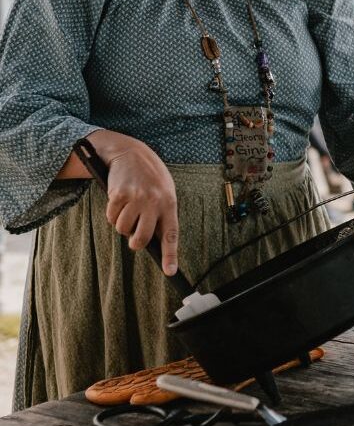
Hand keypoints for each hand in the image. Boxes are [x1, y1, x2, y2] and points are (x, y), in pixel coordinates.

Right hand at [87, 130, 178, 275]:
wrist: (131, 153)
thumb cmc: (150, 178)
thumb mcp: (163, 193)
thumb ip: (159, 215)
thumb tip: (151, 242)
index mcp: (169, 203)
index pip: (171, 234)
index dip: (170, 255)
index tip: (170, 272)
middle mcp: (154, 202)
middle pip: (141, 239)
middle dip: (135, 242)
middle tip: (134, 235)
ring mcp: (136, 198)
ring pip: (123, 230)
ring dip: (122, 225)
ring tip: (128, 210)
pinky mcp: (118, 195)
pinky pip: (111, 217)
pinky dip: (112, 214)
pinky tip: (118, 201)